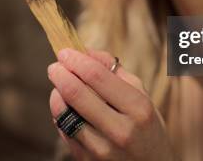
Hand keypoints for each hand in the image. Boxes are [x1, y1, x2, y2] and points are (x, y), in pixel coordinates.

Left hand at [47, 48, 176, 160]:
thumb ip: (116, 72)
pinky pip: (64, 131)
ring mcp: (102, 150)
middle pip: (76, 93)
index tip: (65, 52)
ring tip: (59, 87)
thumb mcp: (143, 98)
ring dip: (56, 94)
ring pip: (64, 114)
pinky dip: (60, 115)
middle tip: (55, 66)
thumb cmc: (147, 129)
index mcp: (138, 108)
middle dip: (60, 74)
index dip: (76, 60)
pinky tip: (66, 108)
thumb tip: (86, 52)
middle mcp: (121, 130)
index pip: (97, 76)